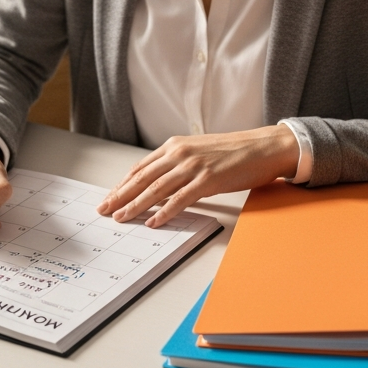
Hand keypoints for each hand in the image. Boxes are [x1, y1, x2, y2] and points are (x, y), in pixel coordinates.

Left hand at [96, 125, 298, 227]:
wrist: (263, 147)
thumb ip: (177, 164)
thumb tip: (159, 184)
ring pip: (156, 189)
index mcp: (175, 145)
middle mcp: (180, 153)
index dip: (122, 184)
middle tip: (104, 210)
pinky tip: (154, 221)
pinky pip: (180, 199)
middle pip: (142, 178)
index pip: (141, 168)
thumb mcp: (199, 152)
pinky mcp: (208, 179)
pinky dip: (165, 212)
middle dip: (120, 196)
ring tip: (121, 218)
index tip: (110, 197)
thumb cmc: (234, 152)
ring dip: (136, 205)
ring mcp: (193, 166)